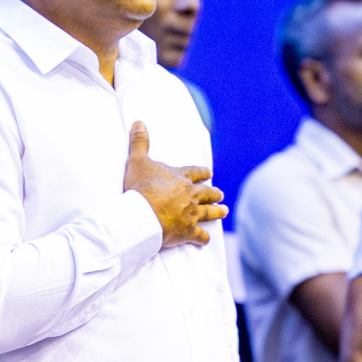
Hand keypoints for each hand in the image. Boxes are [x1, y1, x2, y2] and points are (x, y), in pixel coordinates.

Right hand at [122, 121, 226, 247]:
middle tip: (220, 194)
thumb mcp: (137, 161)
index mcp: (181, 178)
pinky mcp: (187, 231)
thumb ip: (139, 142)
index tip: (209, 173)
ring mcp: (191, 214)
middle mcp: (190, 195)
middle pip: (207, 193)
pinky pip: (199, 236)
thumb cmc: (141, 187)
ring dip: (217, 212)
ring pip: (209, 212)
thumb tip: (138, 122)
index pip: (196, 172)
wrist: (142, 215)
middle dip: (214, 193)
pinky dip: (203, 238)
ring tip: (224, 211)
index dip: (202, 173)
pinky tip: (206, 240)